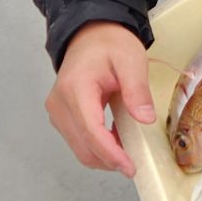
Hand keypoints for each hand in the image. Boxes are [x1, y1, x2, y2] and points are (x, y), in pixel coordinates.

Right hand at [46, 21, 156, 176]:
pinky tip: (117, 141)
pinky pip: (78, 140)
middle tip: (135, 163)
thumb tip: (144, 119)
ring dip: (104, 155)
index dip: (111, 153)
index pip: (91, 131)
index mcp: (75, 89)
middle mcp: (59, 104)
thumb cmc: (111, 44)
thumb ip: (137, 90)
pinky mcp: (61, 115)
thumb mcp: (131, 60)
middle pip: (83, 146)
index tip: (130, 167)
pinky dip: (98, 147)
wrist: (90, 34)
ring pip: (79, 147)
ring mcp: (57, 111)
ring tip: (129, 150)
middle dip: (109, 160)